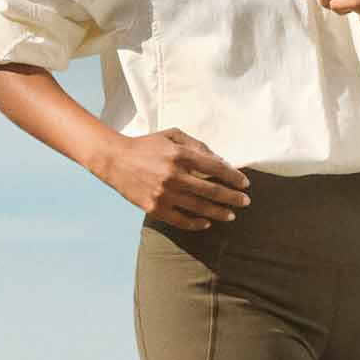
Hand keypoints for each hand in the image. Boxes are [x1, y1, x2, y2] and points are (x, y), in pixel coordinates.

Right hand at [104, 128, 251, 234]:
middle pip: (212, 190)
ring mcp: (163, 194)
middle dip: (233, 197)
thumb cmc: (146, 145)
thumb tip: (220, 160)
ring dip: (219, 212)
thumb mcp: (172, 136)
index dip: (233, 177)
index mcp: (180, 155)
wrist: (114, 159)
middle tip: (245, 201)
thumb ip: (197, 145)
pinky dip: (196, 223)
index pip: (215, 168)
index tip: (245, 183)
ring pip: (199, 207)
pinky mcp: (154, 207)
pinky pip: (180, 220)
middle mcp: (174, 175)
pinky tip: (207, 223)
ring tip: (231, 215)